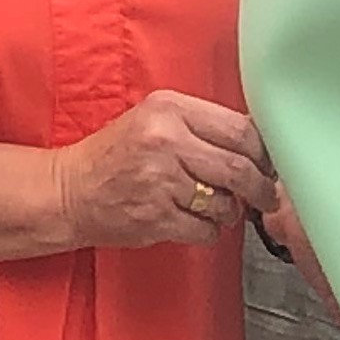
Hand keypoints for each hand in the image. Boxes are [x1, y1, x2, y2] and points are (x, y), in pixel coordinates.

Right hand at [57, 90, 275, 251]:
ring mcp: (160, 181)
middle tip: (265, 195)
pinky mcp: (156, 217)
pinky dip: (210, 231)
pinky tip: (197, 222)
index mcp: (169, 109)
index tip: (269, 163)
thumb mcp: (155, 120)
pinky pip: (205, 230)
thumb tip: (257, 145)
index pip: (240, 129)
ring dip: (231, 212)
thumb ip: (201, 125)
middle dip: (260, 187)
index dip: (263, 151)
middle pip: (239, 168)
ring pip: (225, 203)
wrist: (69, 191)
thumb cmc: (116, 155)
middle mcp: (166, 140)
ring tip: (220, 208)